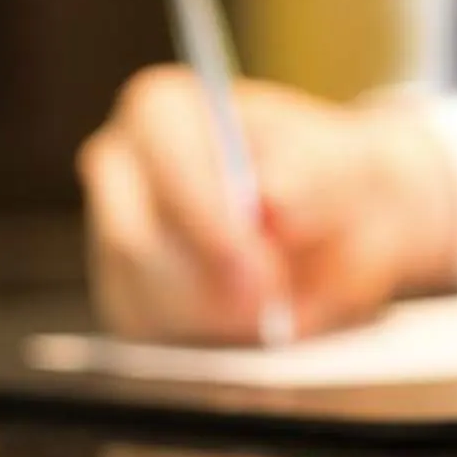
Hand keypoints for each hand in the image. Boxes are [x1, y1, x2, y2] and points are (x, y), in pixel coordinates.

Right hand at [77, 68, 456, 343]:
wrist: (340, 223)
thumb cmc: (332, 177)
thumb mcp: (342, 164)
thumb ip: (310, 175)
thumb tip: (271, 198)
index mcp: (163, 112)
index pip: (162, 159)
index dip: (205, 213)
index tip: (256, 260)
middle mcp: (121, 172)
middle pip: (134, 240)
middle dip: (207, 283)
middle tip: (273, 305)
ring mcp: (113, 240)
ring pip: (143, 300)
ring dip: (218, 319)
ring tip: (281, 307)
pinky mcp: (127, 301)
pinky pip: (154, 340)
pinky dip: (210, 344)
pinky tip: (257, 323)